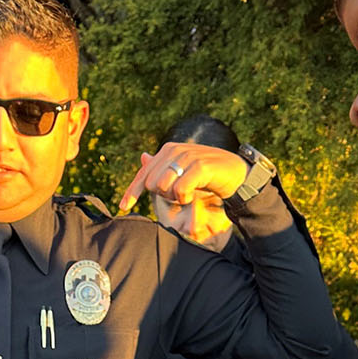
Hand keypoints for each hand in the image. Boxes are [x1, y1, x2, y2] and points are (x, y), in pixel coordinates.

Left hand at [120, 141, 249, 214]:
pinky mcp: (199, 166)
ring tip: (187, 194)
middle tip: (180, 195)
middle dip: (163, 196)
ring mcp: (187, 156)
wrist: (235, 173)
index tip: (123, 208)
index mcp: (167, 150)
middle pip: (152, 184)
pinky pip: (180, 190)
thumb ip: (162, 166)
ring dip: (175, 198)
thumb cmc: (207, 174)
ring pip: (164, 187)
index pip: (143, 174)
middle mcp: (174, 150)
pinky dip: (185, 198)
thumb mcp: (183, 169)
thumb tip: (143, 157)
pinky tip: (192, 196)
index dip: (131, 192)